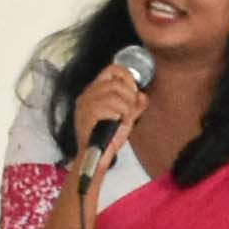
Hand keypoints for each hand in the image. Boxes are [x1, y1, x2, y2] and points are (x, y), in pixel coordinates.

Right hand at [70, 64, 144, 178]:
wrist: (94, 158)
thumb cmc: (107, 138)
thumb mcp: (125, 118)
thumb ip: (135, 105)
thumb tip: (143, 95)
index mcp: (94, 92)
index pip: (111, 69)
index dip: (127, 76)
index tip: (134, 91)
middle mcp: (87, 95)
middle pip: (115, 82)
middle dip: (129, 95)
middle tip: (130, 110)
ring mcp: (85, 104)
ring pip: (114, 94)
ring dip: (126, 107)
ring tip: (125, 118)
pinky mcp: (87, 115)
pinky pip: (111, 107)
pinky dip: (120, 115)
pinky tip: (119, 123)